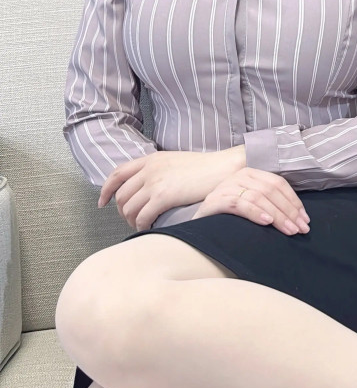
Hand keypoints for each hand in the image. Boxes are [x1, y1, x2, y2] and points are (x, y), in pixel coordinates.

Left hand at [97, 148, 243, 232]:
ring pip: (129, 208)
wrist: (222, 168)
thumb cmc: (204, 168)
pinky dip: (141, 225)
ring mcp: (155, 182)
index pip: (117, 174)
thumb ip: (158, 169)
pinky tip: (148, 228)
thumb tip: (147, 186)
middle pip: (121, 195)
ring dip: (131, 220)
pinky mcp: (163, 196)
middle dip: (122, 211)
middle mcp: (149, 169)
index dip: (106, 190)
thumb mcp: (174, 161)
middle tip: (130, 220)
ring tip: (140, 226)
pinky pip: (142, 216)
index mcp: (150, 159)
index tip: (103, 202)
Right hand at [192, 166, 310, 235]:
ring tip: (289, 230)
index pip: (278, 184)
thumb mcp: (252, 207)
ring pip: (258, 196)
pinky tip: (267, 222)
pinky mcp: (215, 200)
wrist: (197, 227)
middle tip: (300, 229)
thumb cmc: (229, 219)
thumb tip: (298, 217)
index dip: (294, 201)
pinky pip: (239, 203)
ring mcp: (226, 186)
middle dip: (289, 211)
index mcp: (251, 174)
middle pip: (271, 190)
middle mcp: (239, 176)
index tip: (305, 220)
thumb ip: (269, 205)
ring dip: (277, 214)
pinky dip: (255, 212)